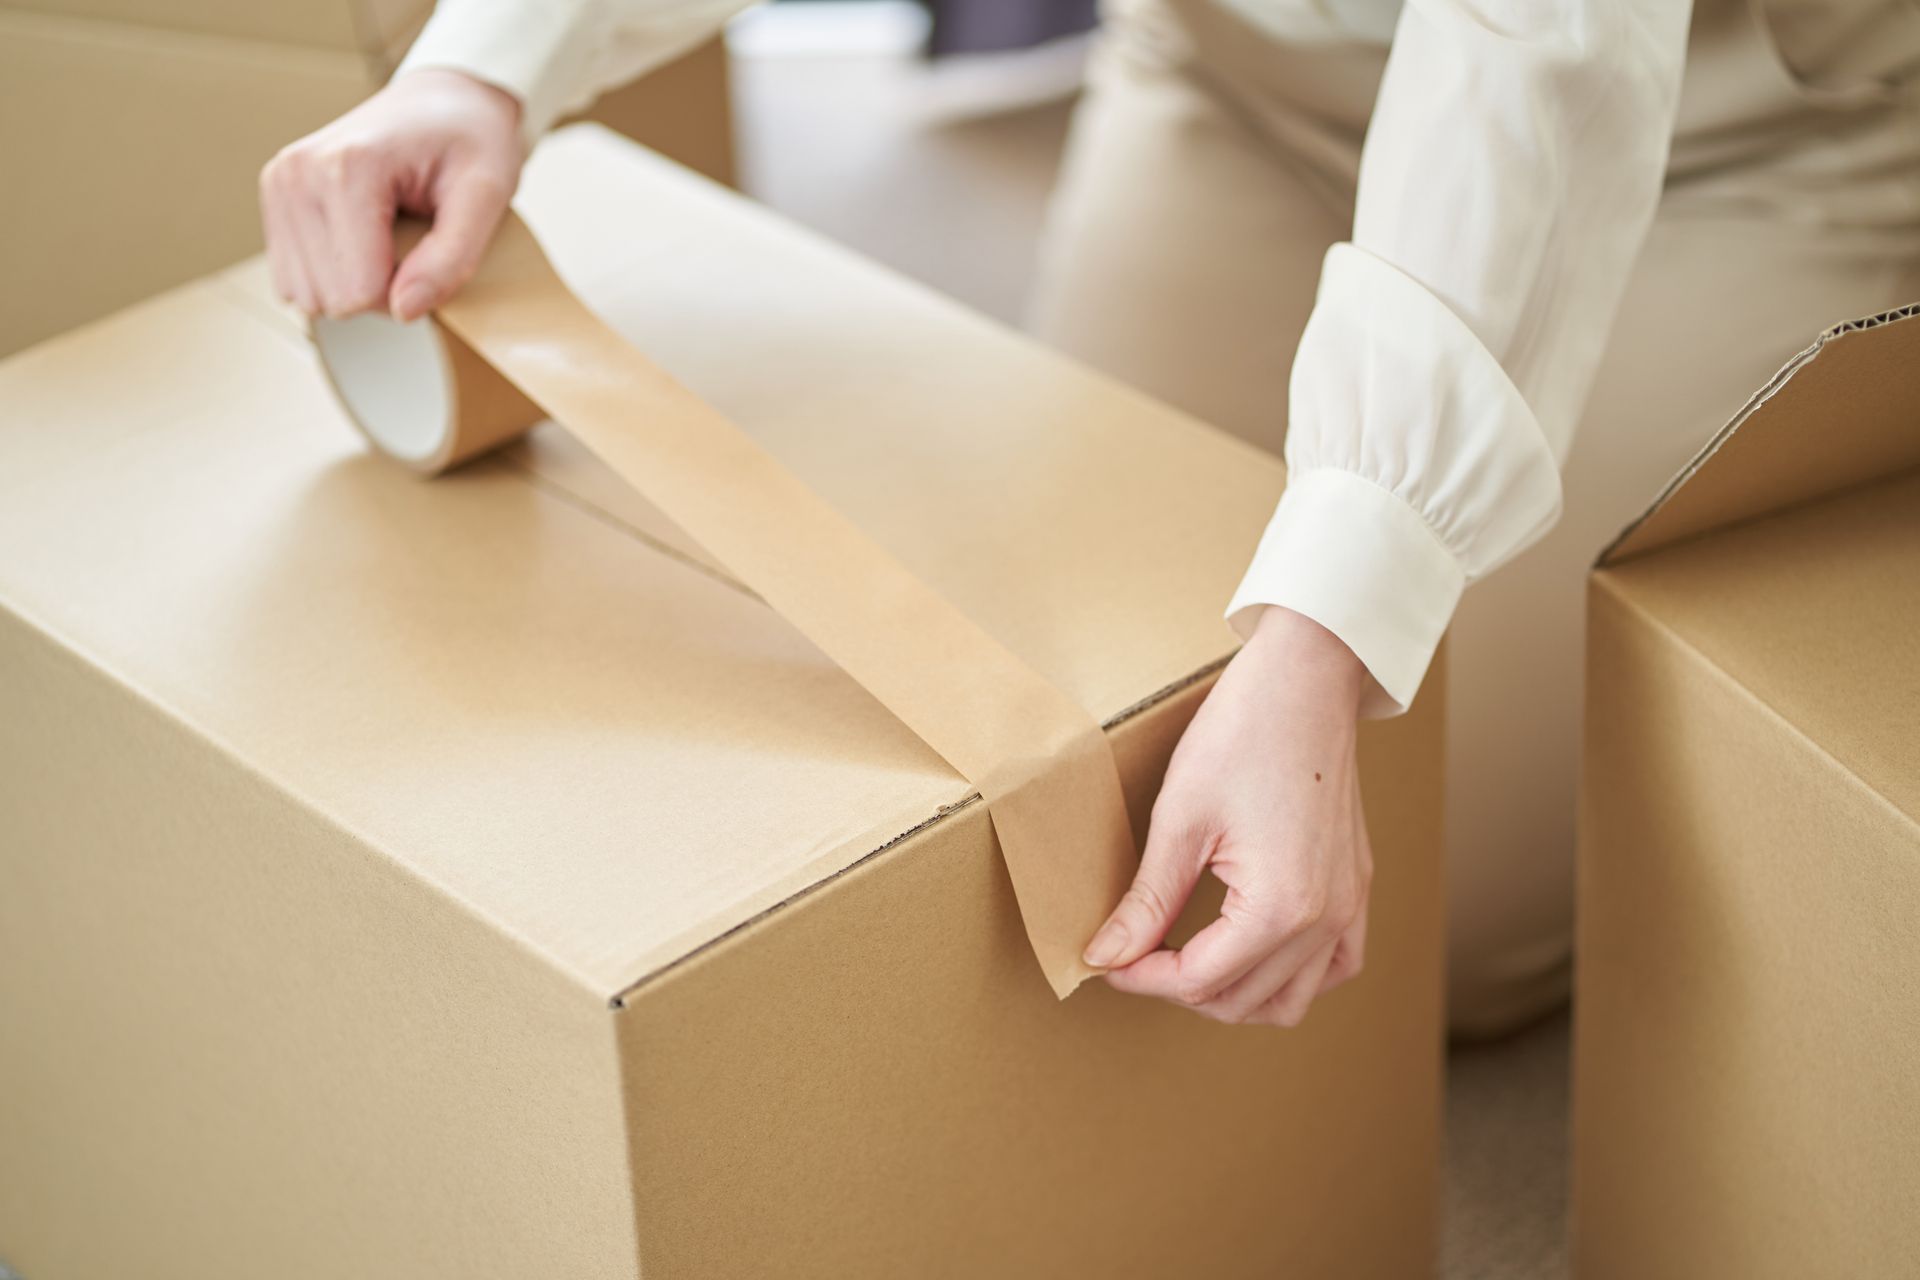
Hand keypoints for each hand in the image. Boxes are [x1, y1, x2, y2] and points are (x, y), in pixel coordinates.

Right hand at [259, 69, 524, 321]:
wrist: (443, 102)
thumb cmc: (470, 141)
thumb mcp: (486, 195)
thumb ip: (452, 258)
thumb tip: (405, 311)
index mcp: (347, 168)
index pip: (361, 291)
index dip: (408, 293)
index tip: (433, 252)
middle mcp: (298, 174)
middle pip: (333, 299)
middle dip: (382, 292)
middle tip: (414, 245)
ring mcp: (279, 185)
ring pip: (308, 297)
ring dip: (356, 285)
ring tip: (389, 238)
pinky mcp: (274, 198)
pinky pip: (295, 281)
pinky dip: (334, 275)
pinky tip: (362, 239)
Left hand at [1084, 606, 1372, 1026]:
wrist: (1304, 680)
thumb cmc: (1242, 734)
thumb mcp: (1178, 820)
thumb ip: (1147, 901)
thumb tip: (1107, 955)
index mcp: (1280, 906)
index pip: (1200, 981)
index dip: (1142, 977)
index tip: (1108, 959)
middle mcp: (1326, 919)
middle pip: (1242, 1001)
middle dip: (1180, 988)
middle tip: (1135, 953)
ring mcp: (1349, 904)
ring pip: (1293, 1000)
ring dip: (1235, 994)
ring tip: (1186, 959)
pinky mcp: (1356, 886)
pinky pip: (1336, 965)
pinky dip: (1292, 976)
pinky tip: (1252, 951)